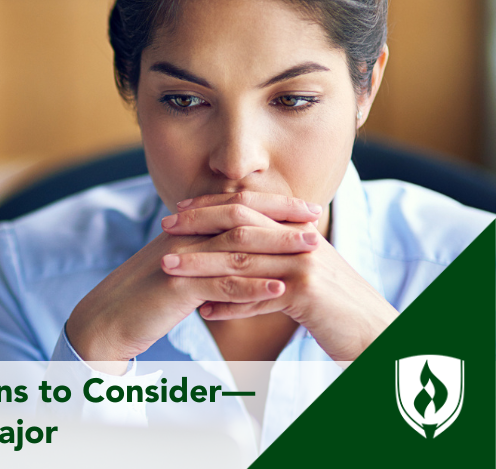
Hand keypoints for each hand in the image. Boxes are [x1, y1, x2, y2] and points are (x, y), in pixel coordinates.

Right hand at [65, 192, 321, 373]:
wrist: (106, 318)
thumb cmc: (143, 297)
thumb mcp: (176, 267)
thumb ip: (203, 254)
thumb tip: (236, 250)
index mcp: (185, 229)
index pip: (235, 207)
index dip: (272, 204)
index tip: (306, 208)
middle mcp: (184, 237)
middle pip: (240, 218)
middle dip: (281, 218)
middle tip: (317, 219)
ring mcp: (180, 260)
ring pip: (236, 248)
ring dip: (278, 247)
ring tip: (312, 250)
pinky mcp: (176, 288)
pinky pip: (221, 285)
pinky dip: (253, 287)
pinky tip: (280, 290)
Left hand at [163, 192, 397, 361]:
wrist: (378, 335)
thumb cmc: (335, 310)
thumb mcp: (301, 280)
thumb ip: (269, 267)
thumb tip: (228, 274)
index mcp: (298, 231)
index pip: (248, 207)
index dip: (211, 206)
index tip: (178, 210)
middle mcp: (301, 240)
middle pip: (241, 224)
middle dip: (198, 224)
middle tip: (164, 227)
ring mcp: (305, 264)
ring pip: (242, 259)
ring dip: (201, 264)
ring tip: (168, 268)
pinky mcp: (308, 293)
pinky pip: (258, 297)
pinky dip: (230, 305)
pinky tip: (204, 312)